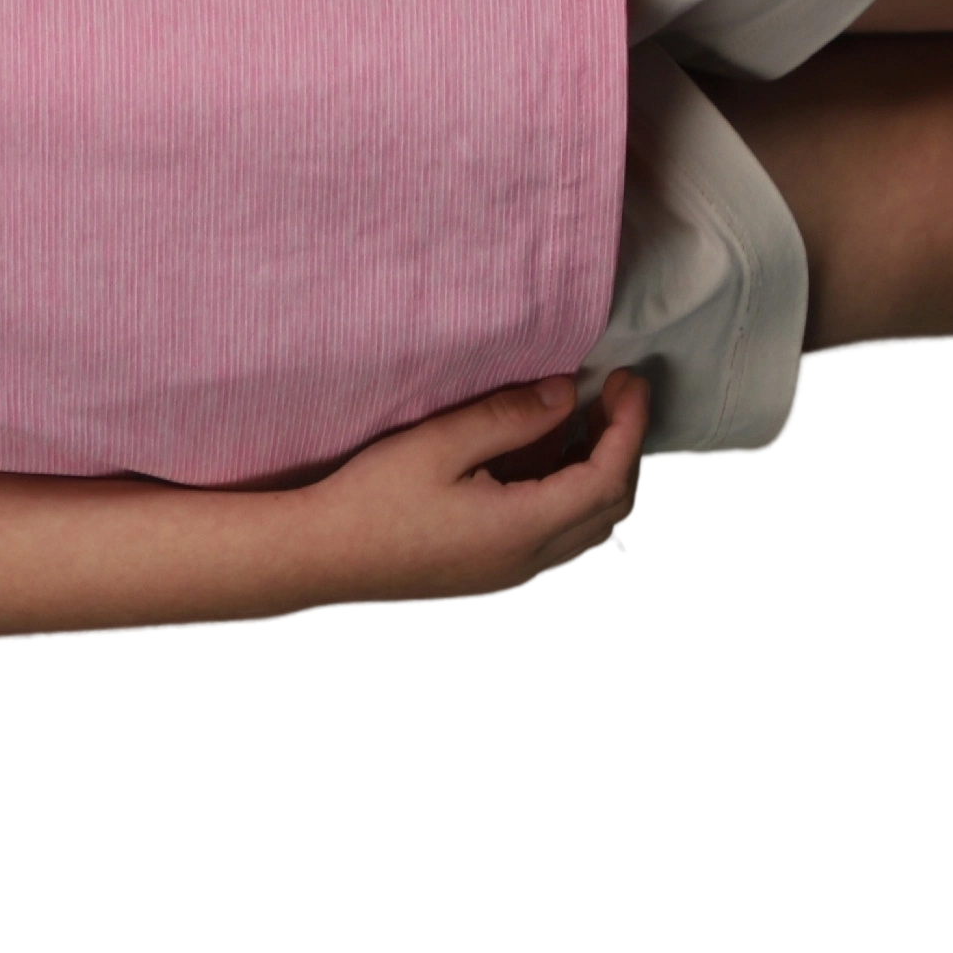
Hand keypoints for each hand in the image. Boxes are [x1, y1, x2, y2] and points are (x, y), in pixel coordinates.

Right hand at [275, 369, 652, 613]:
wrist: (323, 556)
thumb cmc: (371, 500)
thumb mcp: (438, 444)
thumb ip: (508, 418)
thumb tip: (564, 394)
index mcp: (524, 527)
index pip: (609, 475)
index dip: (629, 425)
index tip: (628, 381)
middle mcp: (531, 558)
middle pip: (612, 505)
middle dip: (623, 445)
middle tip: (612, 394)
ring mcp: (514, 571)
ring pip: (591, 525)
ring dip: (601, 471)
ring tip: (584, 420)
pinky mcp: (495, 571)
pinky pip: (562, 535)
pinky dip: (574, 494)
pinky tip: (545, 460)